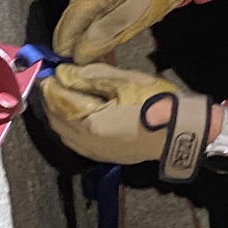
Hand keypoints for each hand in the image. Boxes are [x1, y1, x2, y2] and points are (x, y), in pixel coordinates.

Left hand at [40, 62, 214, 183]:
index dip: (50, 86)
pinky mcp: (106, 156)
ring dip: (59, 115)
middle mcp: (88, 143)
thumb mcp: (124, 81)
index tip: (46, 71)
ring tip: (59, 96)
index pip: (60, 103)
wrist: (181, 131)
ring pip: (65, 135)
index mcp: (91, 124)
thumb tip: (64, 73)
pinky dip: (70, 127)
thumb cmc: (156, 103)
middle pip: (58, 122)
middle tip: (51, 82)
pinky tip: (74, 116)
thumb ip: (90, 76)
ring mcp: (97, 153)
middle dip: (51, 101)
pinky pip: (77, 142)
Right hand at [53, 0, 188, 63]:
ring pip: (77, 39)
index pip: (62, 40)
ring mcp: (85, 7)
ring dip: (89, 53)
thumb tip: (78, 56)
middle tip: (100, 69)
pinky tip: (108, 57)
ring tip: (106, 65)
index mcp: (81, 3)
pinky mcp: (95, 12)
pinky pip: (87, 34)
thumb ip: (102, 33)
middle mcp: (77, 4)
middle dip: (79, 57)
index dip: (72, 58)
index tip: (88, 72)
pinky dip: (96, 47)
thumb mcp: (129, 15)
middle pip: (66, 40)